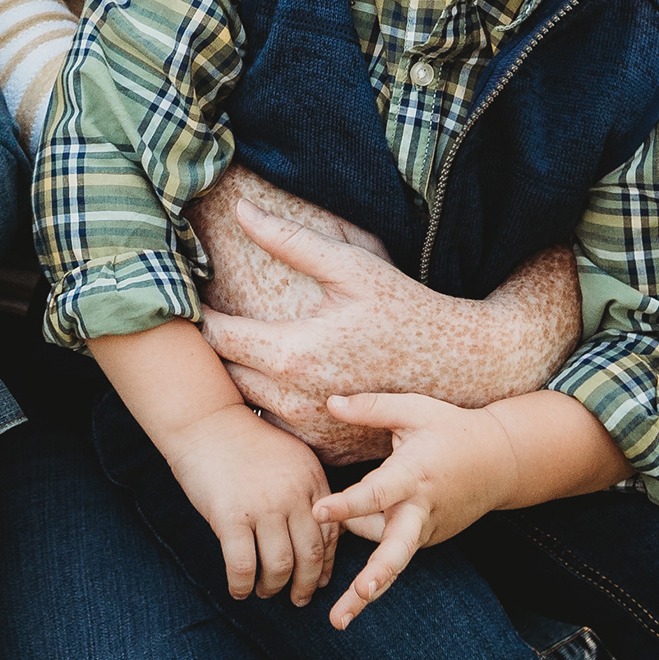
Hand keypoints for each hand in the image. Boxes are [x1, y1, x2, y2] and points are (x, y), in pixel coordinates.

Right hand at [157, 401, 333, 603]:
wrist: (205, 422)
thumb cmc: (245, 442)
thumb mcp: (290, 458)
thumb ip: (305, 491)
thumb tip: (314, 535)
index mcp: (312, 480)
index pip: (331, 534)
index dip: (326, 564)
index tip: (320, 580)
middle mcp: (293, 495)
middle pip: (310, 555)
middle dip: (306, 585)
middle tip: (299, 599)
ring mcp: (263, 507)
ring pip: (279, 566)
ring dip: (273, 587)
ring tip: (266, 591)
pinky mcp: (230, 517)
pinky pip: (243, 565)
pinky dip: (242, 585)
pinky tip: (238, 590)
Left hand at [199, 179, 577, 449]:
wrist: (461, 367)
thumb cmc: (406, 310)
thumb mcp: (352, 267)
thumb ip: (291, 240)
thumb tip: (242, 210)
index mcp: (293, 354)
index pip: (219, 337)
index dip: (202, 314)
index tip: (196, 296)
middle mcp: (294, 401)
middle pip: (227, 374)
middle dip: (217, 348)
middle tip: (211, 321)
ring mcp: (311, 431)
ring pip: (250, 405)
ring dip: (243, 380)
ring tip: (243, 350)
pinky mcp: (327, 449)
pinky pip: (281, 430)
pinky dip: (274, 408)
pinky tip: (282, 382)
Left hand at [312, 392, 527, 628]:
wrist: (501, 462)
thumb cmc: (452, 430)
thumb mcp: (415, 410)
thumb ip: (371, 408)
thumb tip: (328, 402)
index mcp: (414, 475)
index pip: (377, 494)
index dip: (347, 504)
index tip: (319, 511)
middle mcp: (420, 510)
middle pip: (396, 552)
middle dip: (375, 578)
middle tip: (354, 602)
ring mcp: (426, 530)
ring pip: (388, 554)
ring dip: (367, 580)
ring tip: (338, 611)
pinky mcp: (428, 540)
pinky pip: (393, 547)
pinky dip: (376, 553)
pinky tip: (354, 569)